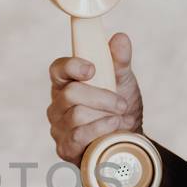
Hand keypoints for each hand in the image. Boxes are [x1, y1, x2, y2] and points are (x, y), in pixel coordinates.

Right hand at [46, 32, 143, 164]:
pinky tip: (114, 129)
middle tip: (122, 103)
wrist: (128, 143)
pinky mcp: (64, 147)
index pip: (57, 69)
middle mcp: (57, 104)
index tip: (92, 69)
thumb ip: (120, 61)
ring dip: (105, 116)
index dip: (72, 66)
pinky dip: (101, 130)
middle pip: (71, 93)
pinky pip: (78, 136)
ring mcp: (58, 127)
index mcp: (67, 83)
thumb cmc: (121, 110)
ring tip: (120, 119)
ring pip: (76, 115)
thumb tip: (120, 38)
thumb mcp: (124, 82)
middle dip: (102, 97)